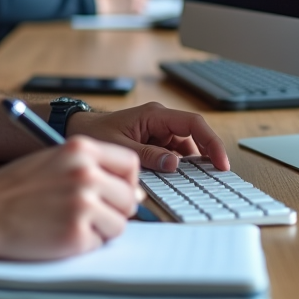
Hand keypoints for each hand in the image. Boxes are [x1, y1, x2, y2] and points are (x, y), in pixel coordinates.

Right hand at [0, 137, 141, 260]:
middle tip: (87, 215)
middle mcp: (86, 173)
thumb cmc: (13, 189)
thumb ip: (91, 169)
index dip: (127, 181)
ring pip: (119, 224)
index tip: (116, 192)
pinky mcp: (76, 235)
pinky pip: (99, 243)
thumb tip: (133, 193)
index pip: (130, 163)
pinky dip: (84, 244)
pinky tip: (58, 234)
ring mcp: (82, 204)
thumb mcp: (53, 161)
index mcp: (81, 149)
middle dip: (114, 210)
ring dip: (100, 229)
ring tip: (69, 223)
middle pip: (129, 197)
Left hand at [66, 102, 230, 173]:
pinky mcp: (154, 142)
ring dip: (190, 165)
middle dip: (205, 156)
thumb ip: (147, 155)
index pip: (193, 123)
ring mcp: (158, 131)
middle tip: (215, 178)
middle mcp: (160, 121)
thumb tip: (174, 164)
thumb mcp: (120, 147)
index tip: (220, 162)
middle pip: (193, 137)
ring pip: (185, 148)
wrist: (78, 131)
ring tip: (195, 183)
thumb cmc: (95, 133)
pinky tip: (177, 181)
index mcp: (154, 115)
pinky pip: (173, 154)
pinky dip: (177, 168)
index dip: (212, 142)